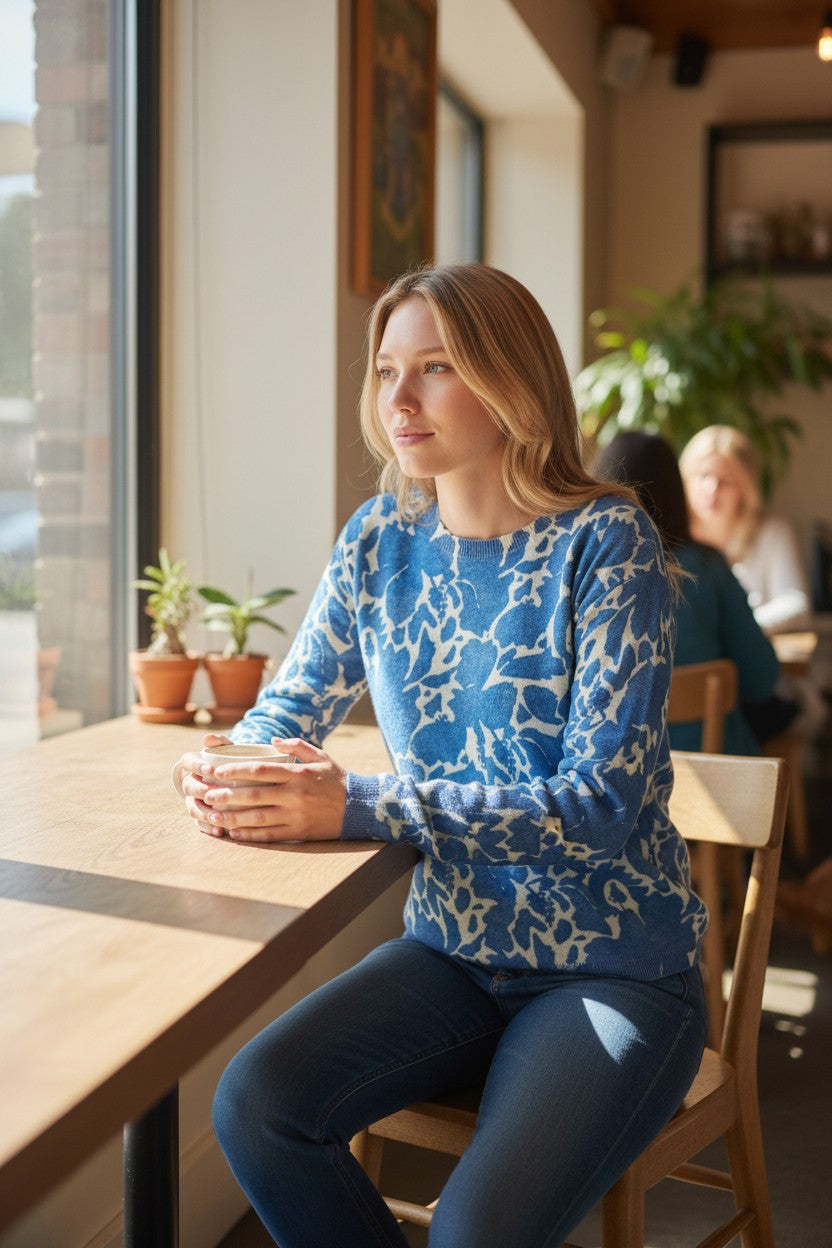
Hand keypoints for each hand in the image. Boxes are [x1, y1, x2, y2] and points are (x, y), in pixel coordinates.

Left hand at [184, 737, 347, 842]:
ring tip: (214, 815)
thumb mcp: (321, 756)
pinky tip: (235, 833)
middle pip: (255, 795)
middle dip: (228, 795)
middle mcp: (295, 795)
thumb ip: (296, 746)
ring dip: (233, 817)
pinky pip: (270, 835)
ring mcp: (296, 815)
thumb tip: (272, 740)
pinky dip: (251, 835)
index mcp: (298, 774)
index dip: (236, 770)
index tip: (217, 771)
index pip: (261, 770)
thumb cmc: (337, 780)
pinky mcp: (299, 832)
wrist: (361, 808)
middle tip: (207, 795)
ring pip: (258, 818)